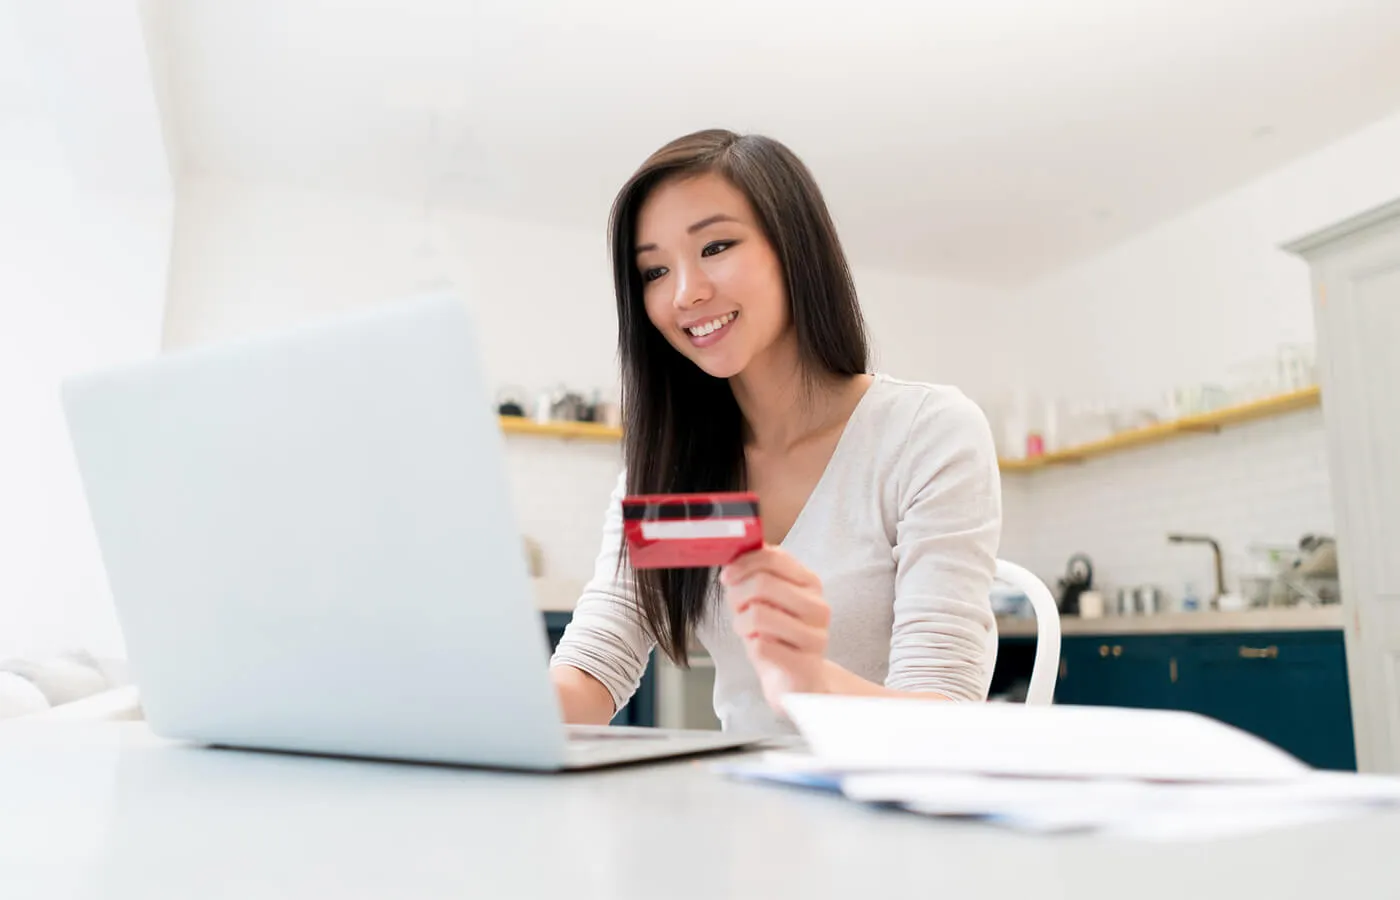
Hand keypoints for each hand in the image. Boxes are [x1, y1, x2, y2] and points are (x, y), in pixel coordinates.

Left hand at [720, 546, 830, 711]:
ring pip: (758, 614)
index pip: (774, 558)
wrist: (795, 681)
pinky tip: (760, 650)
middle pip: (763, 583)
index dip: (743, 564)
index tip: (727, 576)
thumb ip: (756, 573)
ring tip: (748, 632)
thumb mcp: (767, 598)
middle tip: (737, 609)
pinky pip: (761, 647)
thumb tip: (735, 552)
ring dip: (741, 624)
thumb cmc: (777, 635)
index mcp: (810, 582)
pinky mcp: (805, 664)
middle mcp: (818, 606)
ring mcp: (815, 636)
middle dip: (737, 596)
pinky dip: (751, 648)